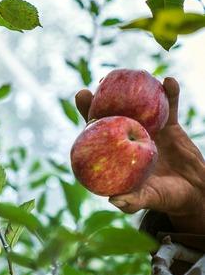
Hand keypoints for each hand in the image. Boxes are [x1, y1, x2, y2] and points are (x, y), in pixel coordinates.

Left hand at [75, 77, 204, 233]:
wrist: (193, 192)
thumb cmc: (165, 198)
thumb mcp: (148, 199)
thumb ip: (132, 201)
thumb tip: (115, 200)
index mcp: (116, 153)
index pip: (97, 131)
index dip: (87, 113)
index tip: (81, 96)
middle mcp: (128, 137)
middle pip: (113, 112)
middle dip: (104, 96)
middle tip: (99, 82)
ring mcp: (149, 129)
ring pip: (140, 105)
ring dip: (137, 89)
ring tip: (134, 73)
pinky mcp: (171, 127)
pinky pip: (170, 107)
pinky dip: (170, 94)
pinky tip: (169, 82)